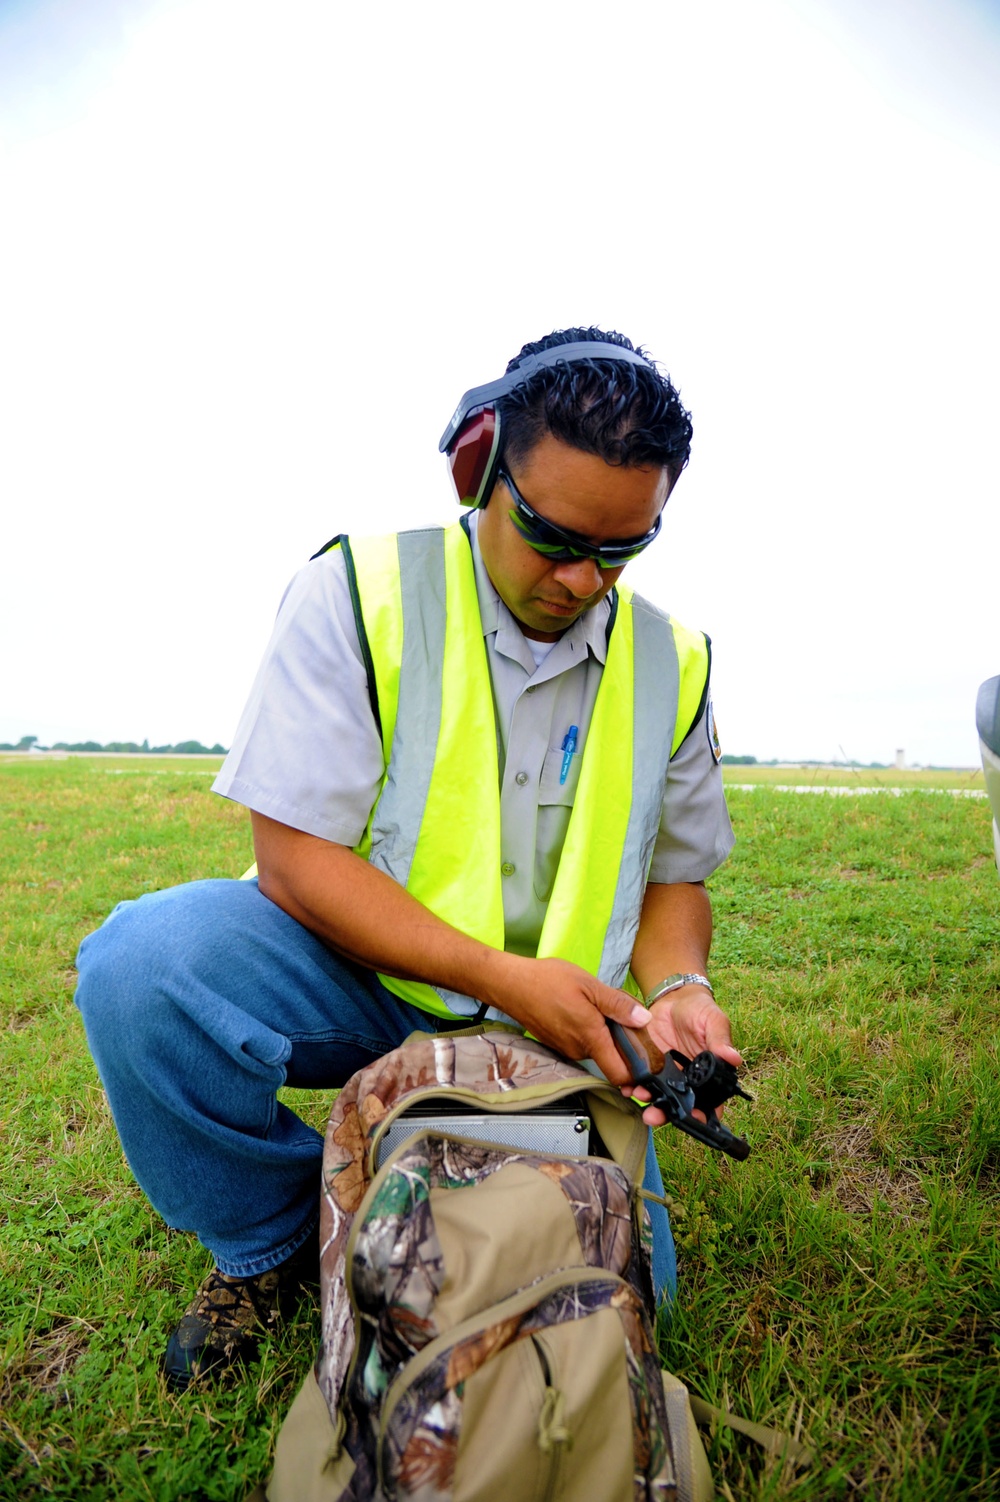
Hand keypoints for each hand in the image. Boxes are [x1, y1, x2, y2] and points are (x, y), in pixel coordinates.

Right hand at [494, 955, 650, 1084]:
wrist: (510, 984)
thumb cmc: (547, 981)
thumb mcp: (589, 985)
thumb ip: (618, 1005)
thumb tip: (644, 1019)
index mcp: (590, 1037)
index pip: (620, 1074)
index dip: (637, 1071)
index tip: (646, 1057)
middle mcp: (578, 1050)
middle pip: (610, 1058)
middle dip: (621, 1041)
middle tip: (621, 1015)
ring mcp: (565, 1049)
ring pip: (595, 1049)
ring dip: (603, 1033)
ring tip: (597, 1007)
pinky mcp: (556, 1045)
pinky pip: (580, 1043)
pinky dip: (587, 1031)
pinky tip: (580, 1010)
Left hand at [624, 984, 741, 1126]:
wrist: (675, 998)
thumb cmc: (700, 1011)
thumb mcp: (714, 1022)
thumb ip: (720, 1041)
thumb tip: (734, 1058)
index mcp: (706, 1075)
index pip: (708, 1103)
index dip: (702, 1115)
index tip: (694, 1118)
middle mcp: (686, 1080)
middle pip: (678, 1105)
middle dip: (667, 1114)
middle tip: (655, 1116)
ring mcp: (665, 1074)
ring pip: (658, 1095)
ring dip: (648, 1101)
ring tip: (639, 1096)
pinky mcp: (647, 1064)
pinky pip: (639, 1079)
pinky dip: (632, 1085)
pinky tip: (626, 1086)